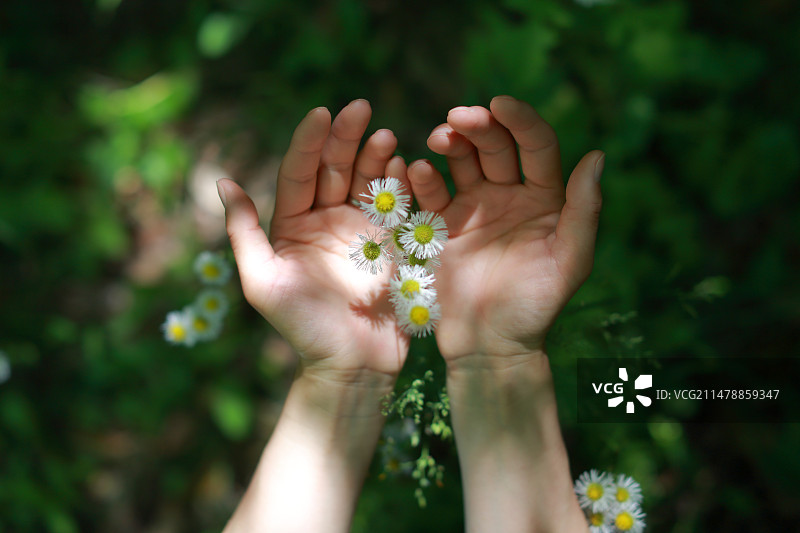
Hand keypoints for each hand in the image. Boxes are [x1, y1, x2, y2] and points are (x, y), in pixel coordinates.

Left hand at [217, 100, 409, 382]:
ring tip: (384, 135)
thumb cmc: (303, 328)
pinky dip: (401, 184)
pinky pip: (397, 206)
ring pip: (367, 180)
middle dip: (346, 137)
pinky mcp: (393, 244)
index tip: (321, 111)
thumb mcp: (262, 282)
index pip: (299, 172)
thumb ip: (244, 232)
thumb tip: (223, 182)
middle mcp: (326, 221)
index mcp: (292, 226)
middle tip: (360, 107)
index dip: (309, 141)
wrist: (353, 365)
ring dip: (375, 155)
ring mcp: (363, 230)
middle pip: (335, 168)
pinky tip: (404, 164)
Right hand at [405, 95, 603, 362]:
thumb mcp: (569, 261)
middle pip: (495, 146)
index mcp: (545, 199)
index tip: (500, 104)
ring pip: (462, 161)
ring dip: (450, 142)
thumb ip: (584, 210)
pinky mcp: (443, 225)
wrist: (489, 345)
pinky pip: (432, 192)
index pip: (536, 146)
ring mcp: (474, 209)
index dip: (521, 121)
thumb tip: (598, 155)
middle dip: (478, 126)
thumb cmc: (534, 307)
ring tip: (437, 138)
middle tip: (456, 120)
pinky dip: (423, 178)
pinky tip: (417, 170)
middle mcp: (510, 196)